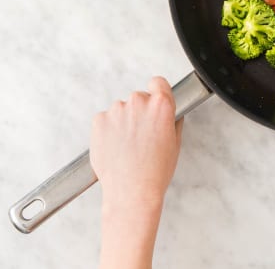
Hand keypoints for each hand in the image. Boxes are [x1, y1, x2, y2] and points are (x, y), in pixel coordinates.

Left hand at [90, 76, 182, 207]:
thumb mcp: (175, 144)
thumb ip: (172, 121)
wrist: (131, 191)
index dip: (158, 91)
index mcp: (161, 105)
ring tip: (128, 146)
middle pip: (139, 98)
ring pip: (121, 110)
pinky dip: (108, 130)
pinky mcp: (99, 121)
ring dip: (123, 121)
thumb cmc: (154, 172)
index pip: (158, 82)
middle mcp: (138, 102)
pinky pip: (105, 119)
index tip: (155, 99)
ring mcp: (116, 110)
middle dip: (140, 112)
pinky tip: (116, 147)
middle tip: (142, 134)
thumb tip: (169, 113)